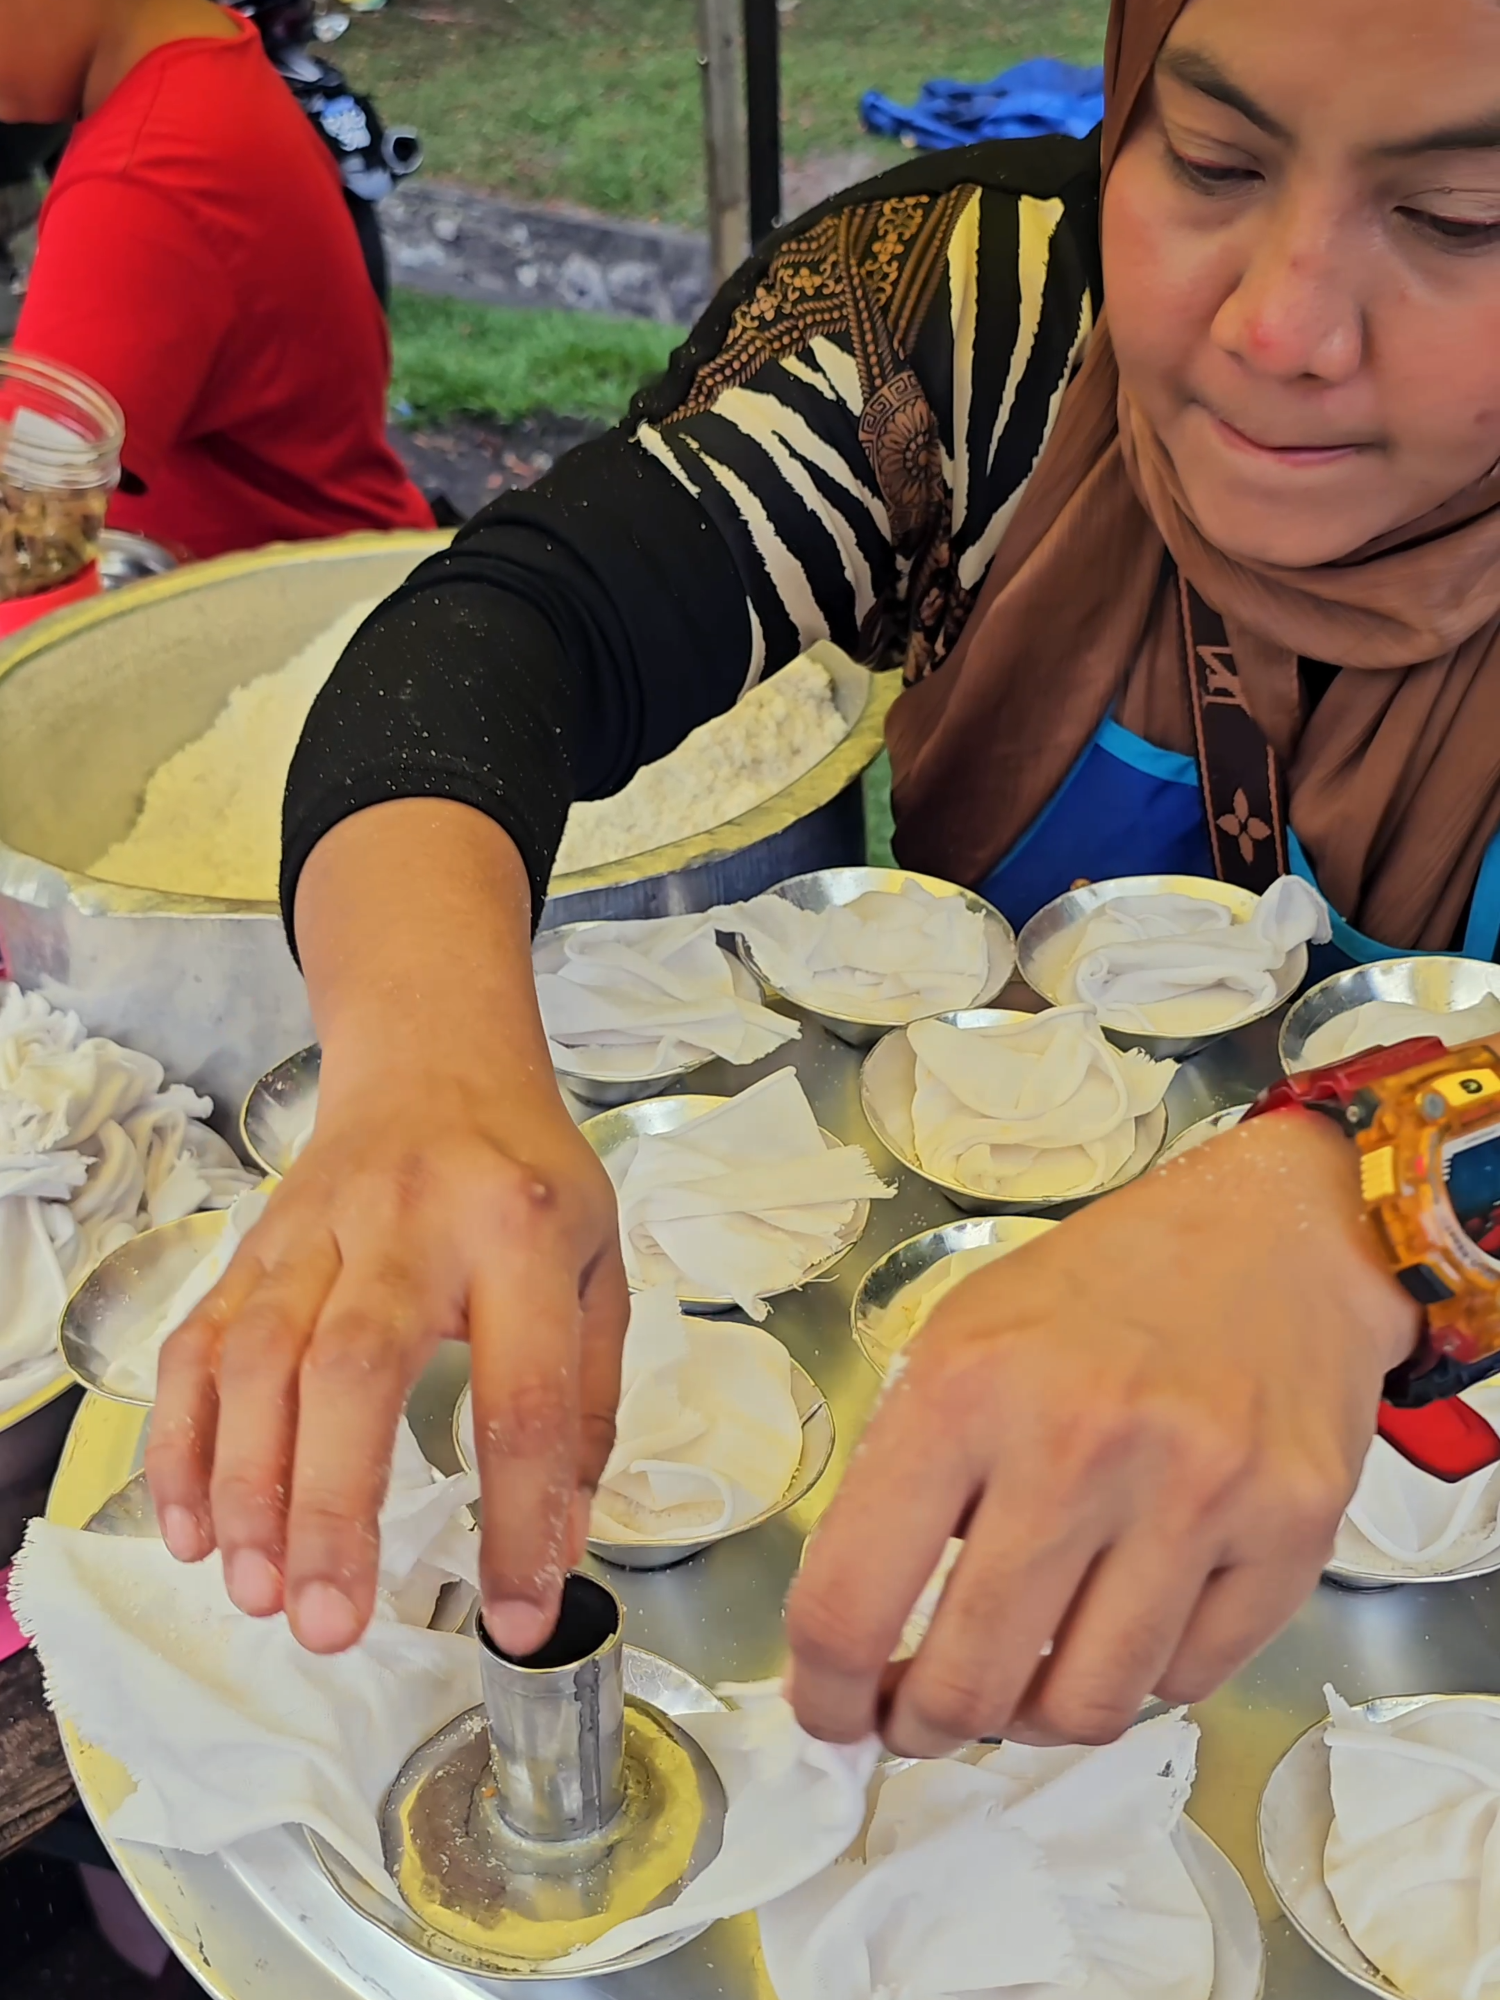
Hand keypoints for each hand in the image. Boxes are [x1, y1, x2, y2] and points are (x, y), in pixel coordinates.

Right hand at [145, 800, 627, 1657]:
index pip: (524, 1393)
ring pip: (258, 1357)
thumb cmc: (529, 1181)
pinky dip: (182, 1440)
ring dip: (247, 1486)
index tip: (518, 1616)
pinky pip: (198, 1345)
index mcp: (523, 1234)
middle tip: (329, 1624)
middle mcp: (412, 1226)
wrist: (436, 1064)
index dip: (520, 1516)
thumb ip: (585, 1406)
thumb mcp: (601, 1269)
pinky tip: (190, 1529)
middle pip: (354, 1365)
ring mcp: (316, 1232)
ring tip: (260, 1593)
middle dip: (333, 1504)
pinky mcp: (252, 1247)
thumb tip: (558, 1545)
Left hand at [786, 1108, 1417, 1754]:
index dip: (826, 1692)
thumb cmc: (1099, 1294)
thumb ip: (903, 1479)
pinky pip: (1185, 1682)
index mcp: (964, 1389)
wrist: (1273, 1235)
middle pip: (967, 1684)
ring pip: (1084, 1708)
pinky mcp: (1291, 1535)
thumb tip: (858, 1638)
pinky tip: (1120, 1621)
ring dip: (1032, 1719)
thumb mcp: (958, 1342)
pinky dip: (1138, 1676)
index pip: (850, 1601)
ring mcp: (1195, 1495)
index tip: (831, 1710)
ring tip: (1020, 1679)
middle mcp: (1077, 1444)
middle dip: (925, 1725)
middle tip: (919, 1715)